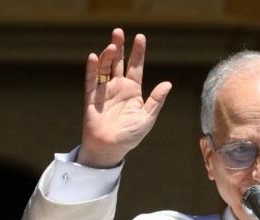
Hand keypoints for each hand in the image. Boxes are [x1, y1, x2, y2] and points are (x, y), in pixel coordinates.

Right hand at [76, 28, 171, 168]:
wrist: (110, 148)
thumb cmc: (130, 135)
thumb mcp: (147, 118)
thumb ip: (156, 100)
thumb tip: (168, 84)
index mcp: (133, 90)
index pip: (136, 66)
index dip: (138, 52)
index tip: (140, 37)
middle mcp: (118, 86)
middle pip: (119, 62)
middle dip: (119, 47)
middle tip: (119, 32)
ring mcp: (104, 90)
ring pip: (104, 67)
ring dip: (107, 55)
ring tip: (112, 46)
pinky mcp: (92, 97)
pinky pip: (91, 80)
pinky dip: (92, 68)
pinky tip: (93, 57)